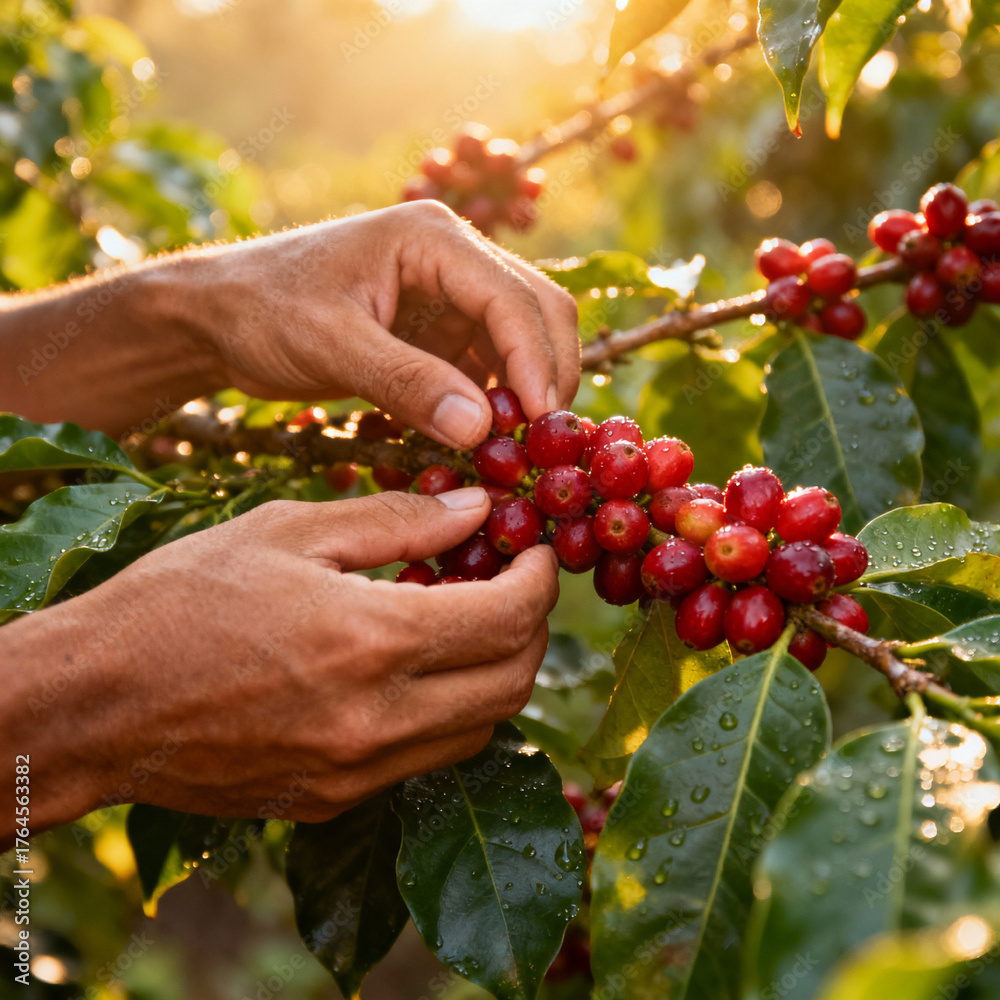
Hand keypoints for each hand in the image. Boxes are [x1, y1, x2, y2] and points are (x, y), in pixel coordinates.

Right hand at [1, 489, 557, 830]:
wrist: (96, 704)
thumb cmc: (182, 599)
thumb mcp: (289, 531)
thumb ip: (397, 521)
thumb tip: (475, 508)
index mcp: (371, 641)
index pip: (509, 616)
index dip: (541, 578)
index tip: (537, 549)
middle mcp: (377, 719)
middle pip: (512, 682)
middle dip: (533, 626)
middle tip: (514, 582)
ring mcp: (358, 771)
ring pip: (480, 728)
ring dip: (497, 672)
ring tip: (470, 620)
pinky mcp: (335, 799)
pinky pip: (428, 758)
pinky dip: (450, 710)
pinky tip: (419, 668)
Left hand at [193, 201, 579, 447]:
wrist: (218, 316)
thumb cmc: (262, 311)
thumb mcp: (330, 344)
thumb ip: (406, 382)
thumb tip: (481, 430)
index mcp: (432, 239)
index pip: (512, 298)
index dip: (535, 361)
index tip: (539, 422)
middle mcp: (454, 259)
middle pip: (537, 312)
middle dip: (546, 375)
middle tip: (540, 442)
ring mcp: (449, 296)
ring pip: (520, 343)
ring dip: (525, 394)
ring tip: (515, 450)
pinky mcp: (437, 333)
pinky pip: (486, 368)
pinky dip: (494, 405)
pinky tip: (483, 442)